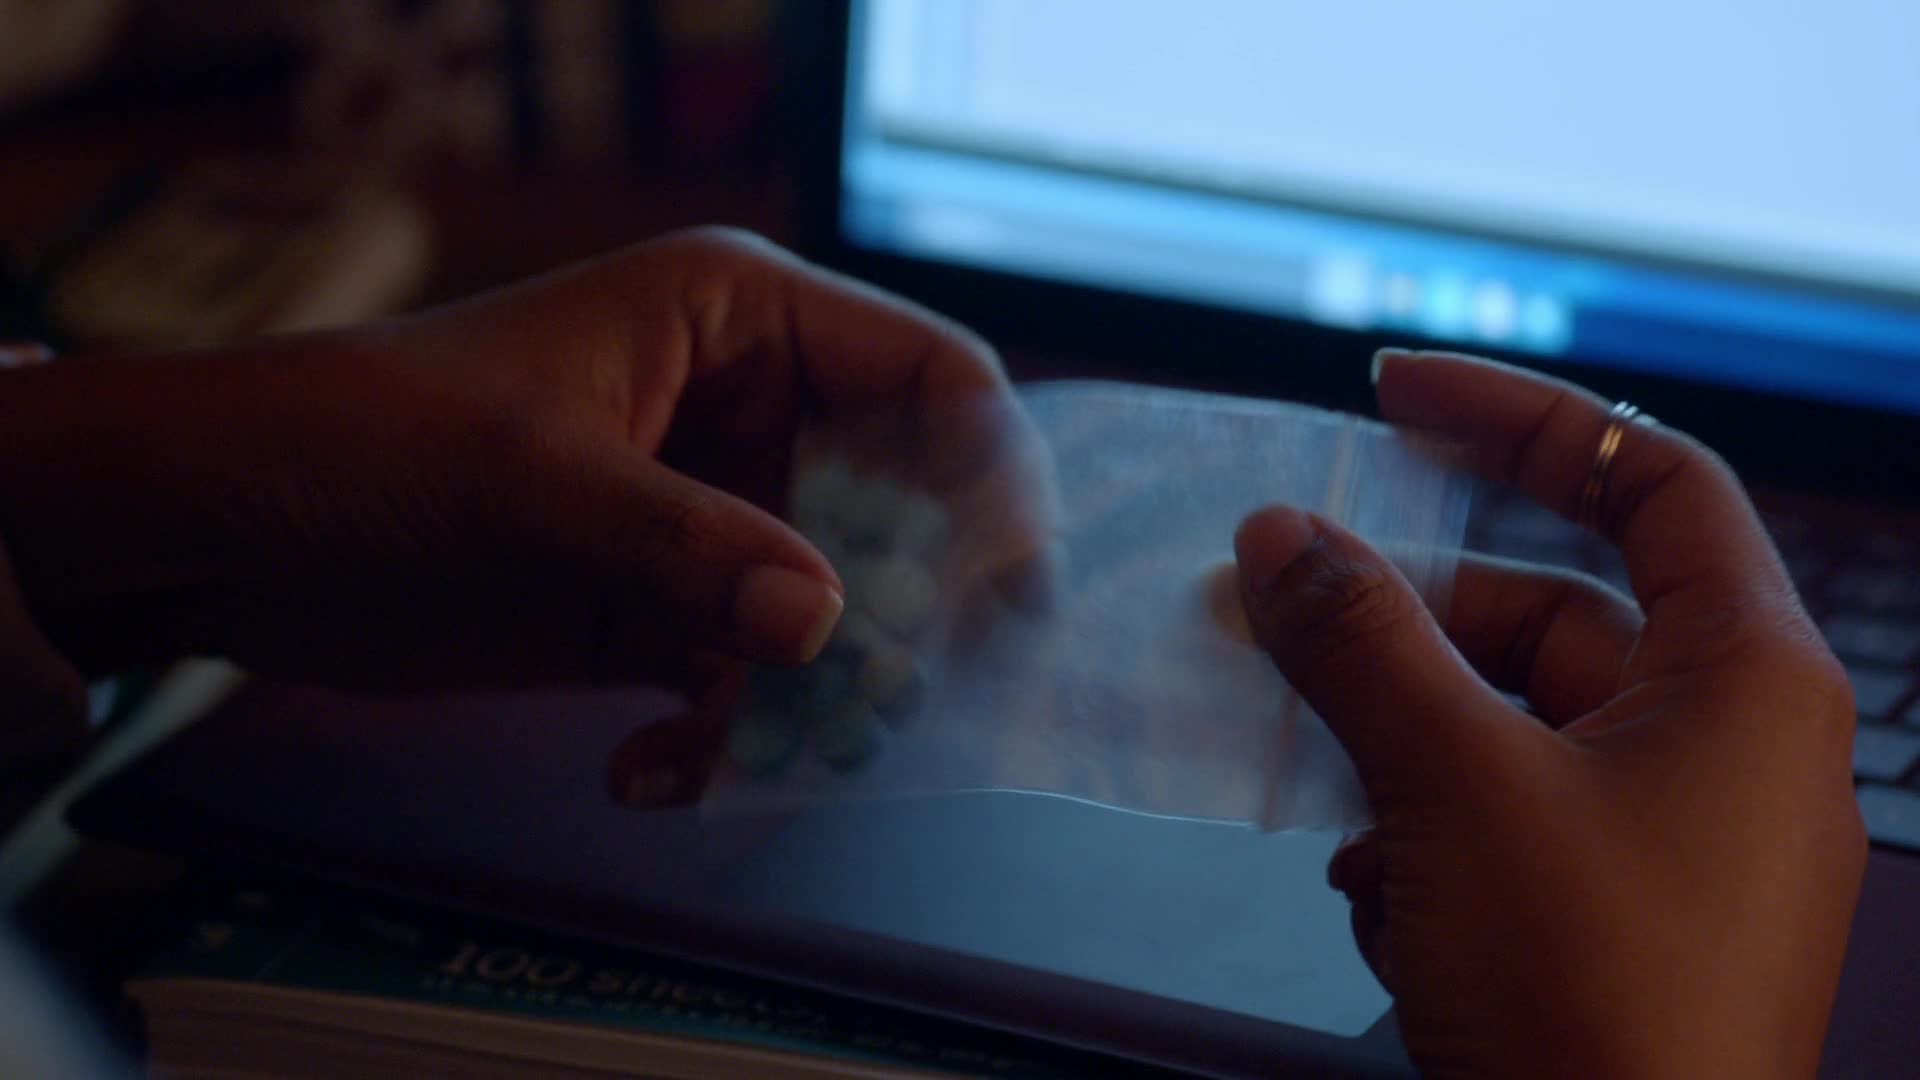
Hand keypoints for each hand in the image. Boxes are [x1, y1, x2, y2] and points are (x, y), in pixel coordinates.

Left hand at [0, 229, 1051, 706]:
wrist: (230, 527)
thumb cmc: (368, 436)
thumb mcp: (532, 475)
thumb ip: (685, 544)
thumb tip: (825, 624)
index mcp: (741, 320)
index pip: (929, 379)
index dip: (990, 475)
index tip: (1007, 588)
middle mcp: (748, 413)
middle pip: (901, 514)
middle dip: (898, 616)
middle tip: (878, 705)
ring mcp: (707, 517)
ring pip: (828, 616)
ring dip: (806, 701)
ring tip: (740, 753)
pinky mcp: (661, 609)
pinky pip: (745, 682)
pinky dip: (722, 738)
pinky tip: (648, 771)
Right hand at [1234, 351, 1863, 1077]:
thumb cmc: (1594, 990)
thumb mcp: (1456, 786)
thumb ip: (1358, 641)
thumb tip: (1275, 535)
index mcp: (1746, 676)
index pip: (1646, 475)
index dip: (1519, 414)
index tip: (1391, 394)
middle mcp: (1728, 742)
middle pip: (1544, 615)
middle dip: (1405, 635)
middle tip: (1275, 623)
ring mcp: (1679, 838)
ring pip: (1506, 730)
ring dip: (1402, 761)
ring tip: (1352, 828)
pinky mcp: (1625, 915)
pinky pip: (1509, 823)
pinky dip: (1432, 845)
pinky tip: (1391, 910)